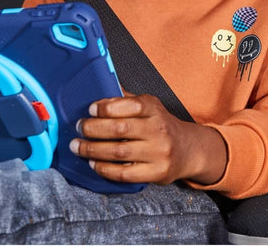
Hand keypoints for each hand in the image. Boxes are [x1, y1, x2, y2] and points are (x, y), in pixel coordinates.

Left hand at [71, 94, 226, 185]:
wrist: (189, 150)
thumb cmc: (162, 126)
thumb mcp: (150, 106)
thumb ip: (126, 100)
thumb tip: (99, 93)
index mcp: (155, 109)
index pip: (130, 105)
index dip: (106, 107)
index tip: (90, 110)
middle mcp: (158, 129)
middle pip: (120, 129)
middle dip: (93, 129)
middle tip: (79, 128)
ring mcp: (159, 153)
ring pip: (118, 152)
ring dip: (92, 150)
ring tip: (78, 147)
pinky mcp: (156, 172)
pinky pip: (124, 173)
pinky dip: (104, 169)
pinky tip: (93, 163)